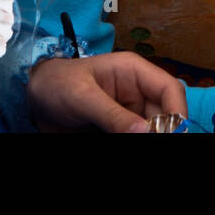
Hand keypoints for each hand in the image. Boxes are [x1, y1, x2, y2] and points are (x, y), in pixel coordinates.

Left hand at [27, 52, 187, 132]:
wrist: (36, 97)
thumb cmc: (57, 84)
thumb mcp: (83, 97)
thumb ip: (112, 114)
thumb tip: (145, 132)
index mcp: (133, 72)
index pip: (169, 88)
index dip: (178, 112)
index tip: (173, 134)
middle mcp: (137, 92)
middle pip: (165, 115)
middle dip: (162, 132)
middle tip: (148, 142)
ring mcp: (130, 112)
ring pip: (151, 130)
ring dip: (149, 137)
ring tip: (122, 137)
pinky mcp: (120, 129)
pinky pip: (136, 136)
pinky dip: (136, 140)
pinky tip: (123, 142)